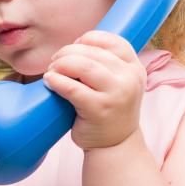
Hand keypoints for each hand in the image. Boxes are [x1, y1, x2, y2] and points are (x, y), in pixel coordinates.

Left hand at [42, 30, 146, 150]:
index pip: (112, 40)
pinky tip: (50, 81)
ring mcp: (116, 94)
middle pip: (91, 52)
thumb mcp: (118, 82)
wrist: (116, 145)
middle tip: (55, 63)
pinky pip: (72, 88)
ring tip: (52, 72)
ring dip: (60, 64)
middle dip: (67, 53)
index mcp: (134, 67)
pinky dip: (56, 81)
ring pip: (82, 66)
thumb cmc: (109, 108)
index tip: (74, 48)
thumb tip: (74, 44)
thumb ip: (105, 62)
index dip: (88, 39)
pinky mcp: (99, 109)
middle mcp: (129, 78)